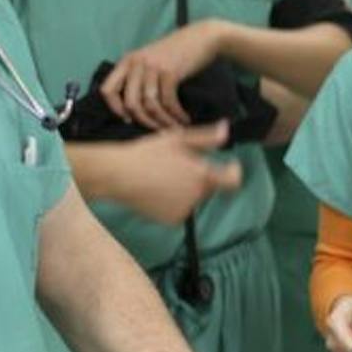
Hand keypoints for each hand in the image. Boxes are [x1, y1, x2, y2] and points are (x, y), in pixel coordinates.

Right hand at [93, 123, 242, 225]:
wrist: (118, 176)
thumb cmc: (146, 154)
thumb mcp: (178, 139)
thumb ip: (207, 138)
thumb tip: (227, 131)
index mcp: (201, 175)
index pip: (233, 181)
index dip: (233, 173)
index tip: (228, 166)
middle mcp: (196, 196)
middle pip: (210, 187)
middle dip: (201, 178)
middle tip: (178, 166)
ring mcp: (184, 210)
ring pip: (194, 198)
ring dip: (186, 189)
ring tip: (163, 177)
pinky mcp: (172, 220)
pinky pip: (181, 209)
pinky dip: (174, 202)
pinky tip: (158, 190)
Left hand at [100, 22, 228, 128]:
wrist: (202, 37)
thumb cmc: (177, 53)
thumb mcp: (151, 60)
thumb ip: (139, 78)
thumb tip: (133, 109)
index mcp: (127, 61)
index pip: (108, 90)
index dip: (115, 108)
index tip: (128, 119)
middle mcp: (136, 63)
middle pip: (130, 102)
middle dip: (143, 121)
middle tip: (156, 129)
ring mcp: (152, 67)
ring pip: (150, 105)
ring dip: (162, 121)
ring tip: (173, 128)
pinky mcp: (170, 72)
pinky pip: (168, 101)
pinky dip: (176, 114)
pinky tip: (183, 119)